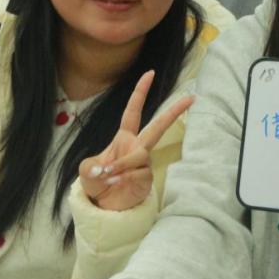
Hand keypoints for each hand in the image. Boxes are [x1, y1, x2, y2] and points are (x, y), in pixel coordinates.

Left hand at [78, 70, 192, 210]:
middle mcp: (138, 147)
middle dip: (174, 111)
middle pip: (159, 126)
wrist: (104, 205)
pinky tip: (116, 184)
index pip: (133, 111)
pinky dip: (123, 178)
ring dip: (121, 166)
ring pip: (139, 155)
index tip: (150, 73)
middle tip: (192, 98)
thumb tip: (103, 169)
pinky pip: (138, 173)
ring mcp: (144, 163)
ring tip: (107, 176)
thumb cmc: (97, 182)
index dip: (141, 92)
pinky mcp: (147, 178)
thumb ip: (91, 166)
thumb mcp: (86, 170)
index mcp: (124, 137)